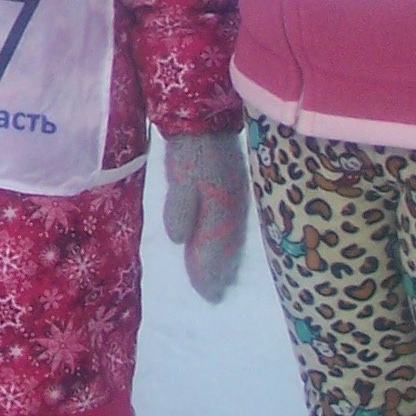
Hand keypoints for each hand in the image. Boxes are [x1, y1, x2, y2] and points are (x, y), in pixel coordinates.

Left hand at [163, 130, 250, 303]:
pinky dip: (228, 243)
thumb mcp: (181, 179)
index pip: (214, 250)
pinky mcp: (233, 191)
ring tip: (221, 281)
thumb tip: (181, 240)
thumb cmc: (190, 151)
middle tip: (213, 295)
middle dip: (218, 272)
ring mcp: (235, 201)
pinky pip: (232, 227)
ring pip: (231, 240)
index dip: (209, 272)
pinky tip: (225, 248)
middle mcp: (231, 211)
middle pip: (225, 250)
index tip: (206, 295)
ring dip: (225, 261)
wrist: (206, 120)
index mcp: (219, 211)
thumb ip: (180, 209)